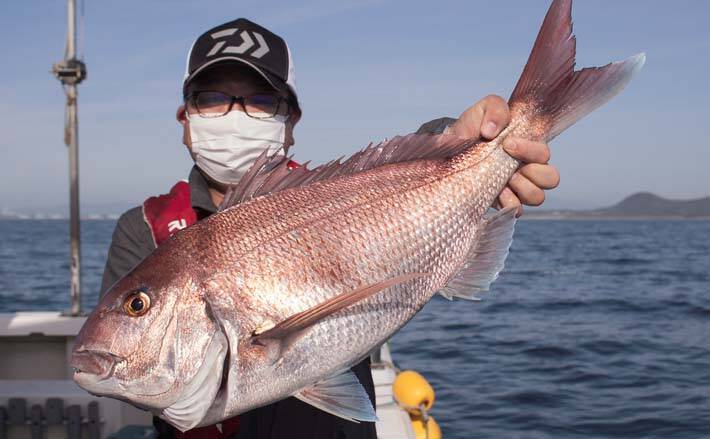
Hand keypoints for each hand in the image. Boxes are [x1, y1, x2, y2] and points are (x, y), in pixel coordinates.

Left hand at [447, 95, 559, 214]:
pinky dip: (509, 203)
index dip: (531, 150)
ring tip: (503, 181)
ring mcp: (516, 188)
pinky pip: (517, 210)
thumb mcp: (480, 111)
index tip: (507, 144)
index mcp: (527, 147)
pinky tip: (496, 193)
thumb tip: (491, 131)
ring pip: (538, 197)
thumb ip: (494, 109)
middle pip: (551, 178)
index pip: (545, 154)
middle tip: (510, 167)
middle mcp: (527, 168)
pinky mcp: (503, 202)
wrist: (447, 151)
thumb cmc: (469, 130)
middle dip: (532, 172)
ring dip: (522, 188)